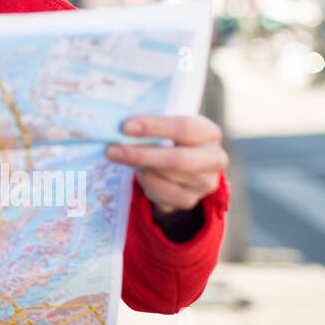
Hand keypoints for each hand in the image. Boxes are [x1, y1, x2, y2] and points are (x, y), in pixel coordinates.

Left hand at [105, 114, 227, 215]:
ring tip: (122, 156)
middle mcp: (214, 159)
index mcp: (208, 132)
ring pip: (164, 177)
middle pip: (176, 160)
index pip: (184, 128)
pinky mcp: (190, 200)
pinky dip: (144, 182)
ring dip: (138, 167)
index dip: (154, 127)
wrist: (183, 167)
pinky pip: (160, 193)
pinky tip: (140, 172)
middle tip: (111, 150)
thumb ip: (149, 123)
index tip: (125, 127)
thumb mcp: (165, 125)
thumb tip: (116, 124)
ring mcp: (205, 183)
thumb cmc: (169, 137)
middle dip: (140, 154)